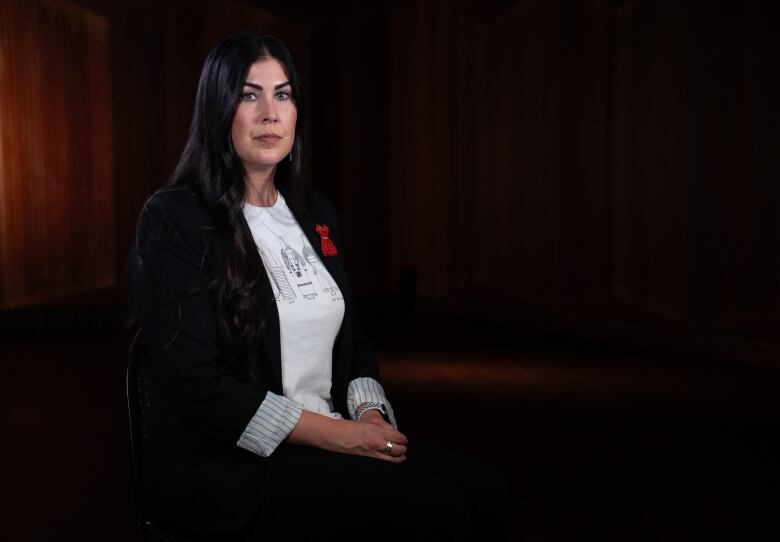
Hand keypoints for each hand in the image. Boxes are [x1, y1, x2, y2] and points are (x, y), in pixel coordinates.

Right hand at [288, 411, 407, 462]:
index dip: (403, 439)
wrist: (333, 435)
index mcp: (377, 431)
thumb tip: (388, 436)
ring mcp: (372, 453)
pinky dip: (388, 463)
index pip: (397, 437)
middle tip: (405, 449)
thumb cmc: (347, 428)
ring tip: (402, 457)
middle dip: (403, 450)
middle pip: (398, 449)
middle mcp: (377, 442)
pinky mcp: (366, 460)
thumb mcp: (366, 425)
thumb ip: (378, 431)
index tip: (404, 440)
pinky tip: (389, 463)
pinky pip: (382, 463)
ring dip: (398, 458)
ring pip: (392, 459)